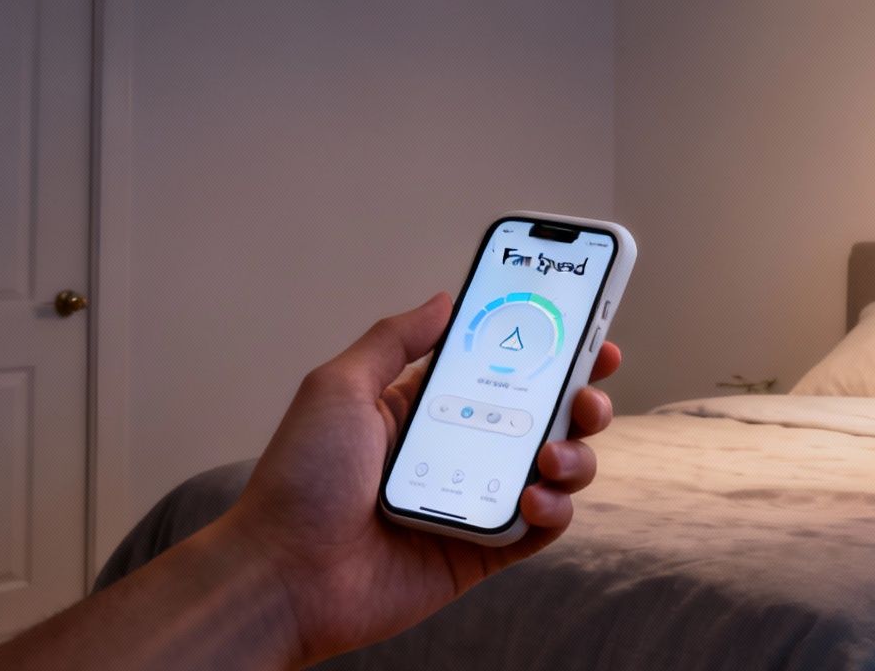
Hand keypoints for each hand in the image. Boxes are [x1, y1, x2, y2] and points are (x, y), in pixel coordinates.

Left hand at [209, 293, 619, 664]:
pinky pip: (542, 528)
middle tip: (588, 395)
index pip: (505, 371)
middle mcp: (461, 450)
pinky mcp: (484, 552)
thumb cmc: (300, 481)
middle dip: (582, 400)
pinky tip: (534, 498)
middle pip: (546, 417)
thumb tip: (445, 300)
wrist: (284, 574)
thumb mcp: (339, 388)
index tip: (589, 335)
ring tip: (550, 455)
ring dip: (574, 455)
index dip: (552, 353)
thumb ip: (396, 340)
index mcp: (429, 409)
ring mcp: (476, 500)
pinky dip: (555, 509)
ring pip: (557, 469)